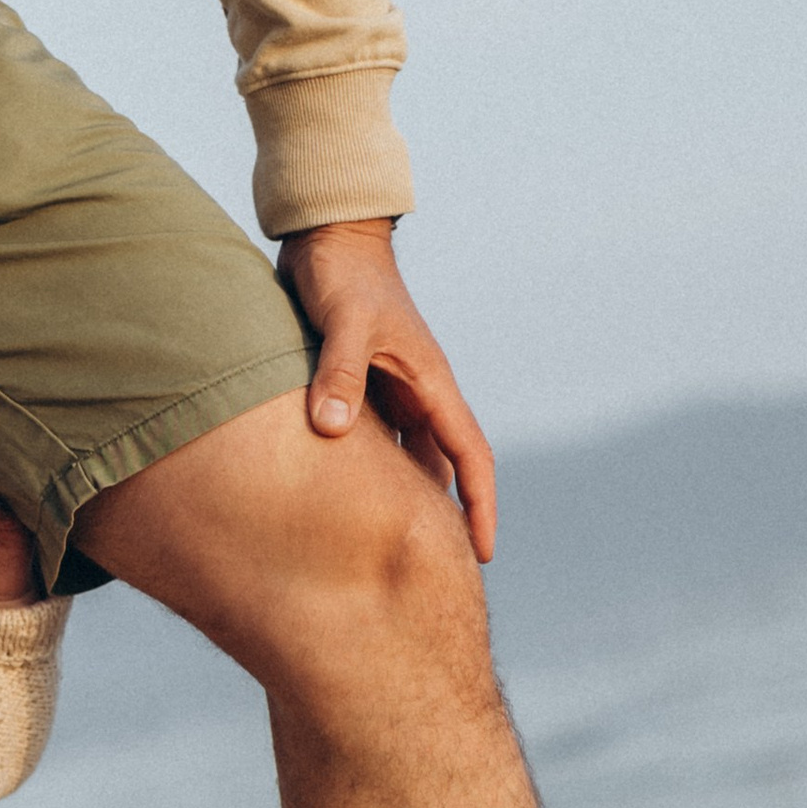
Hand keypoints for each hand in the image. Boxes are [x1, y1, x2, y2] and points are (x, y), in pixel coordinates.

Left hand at [279, 219, 497, 561]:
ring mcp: (391, 389)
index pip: (469, 457)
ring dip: (404, 497)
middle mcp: (418, 392)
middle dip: (446, 517)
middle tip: (436, 571)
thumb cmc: (342, 274)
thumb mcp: (343, 323)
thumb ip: (339, 374)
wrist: (326, 236)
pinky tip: (343, 501)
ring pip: (405, 458)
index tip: (480, 555)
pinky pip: (371, 440)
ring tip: (391, 549)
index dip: (479, 507)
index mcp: (431, 383)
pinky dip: (366, 470)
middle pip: (442, 468)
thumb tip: (330, 432)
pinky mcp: (361, 383)